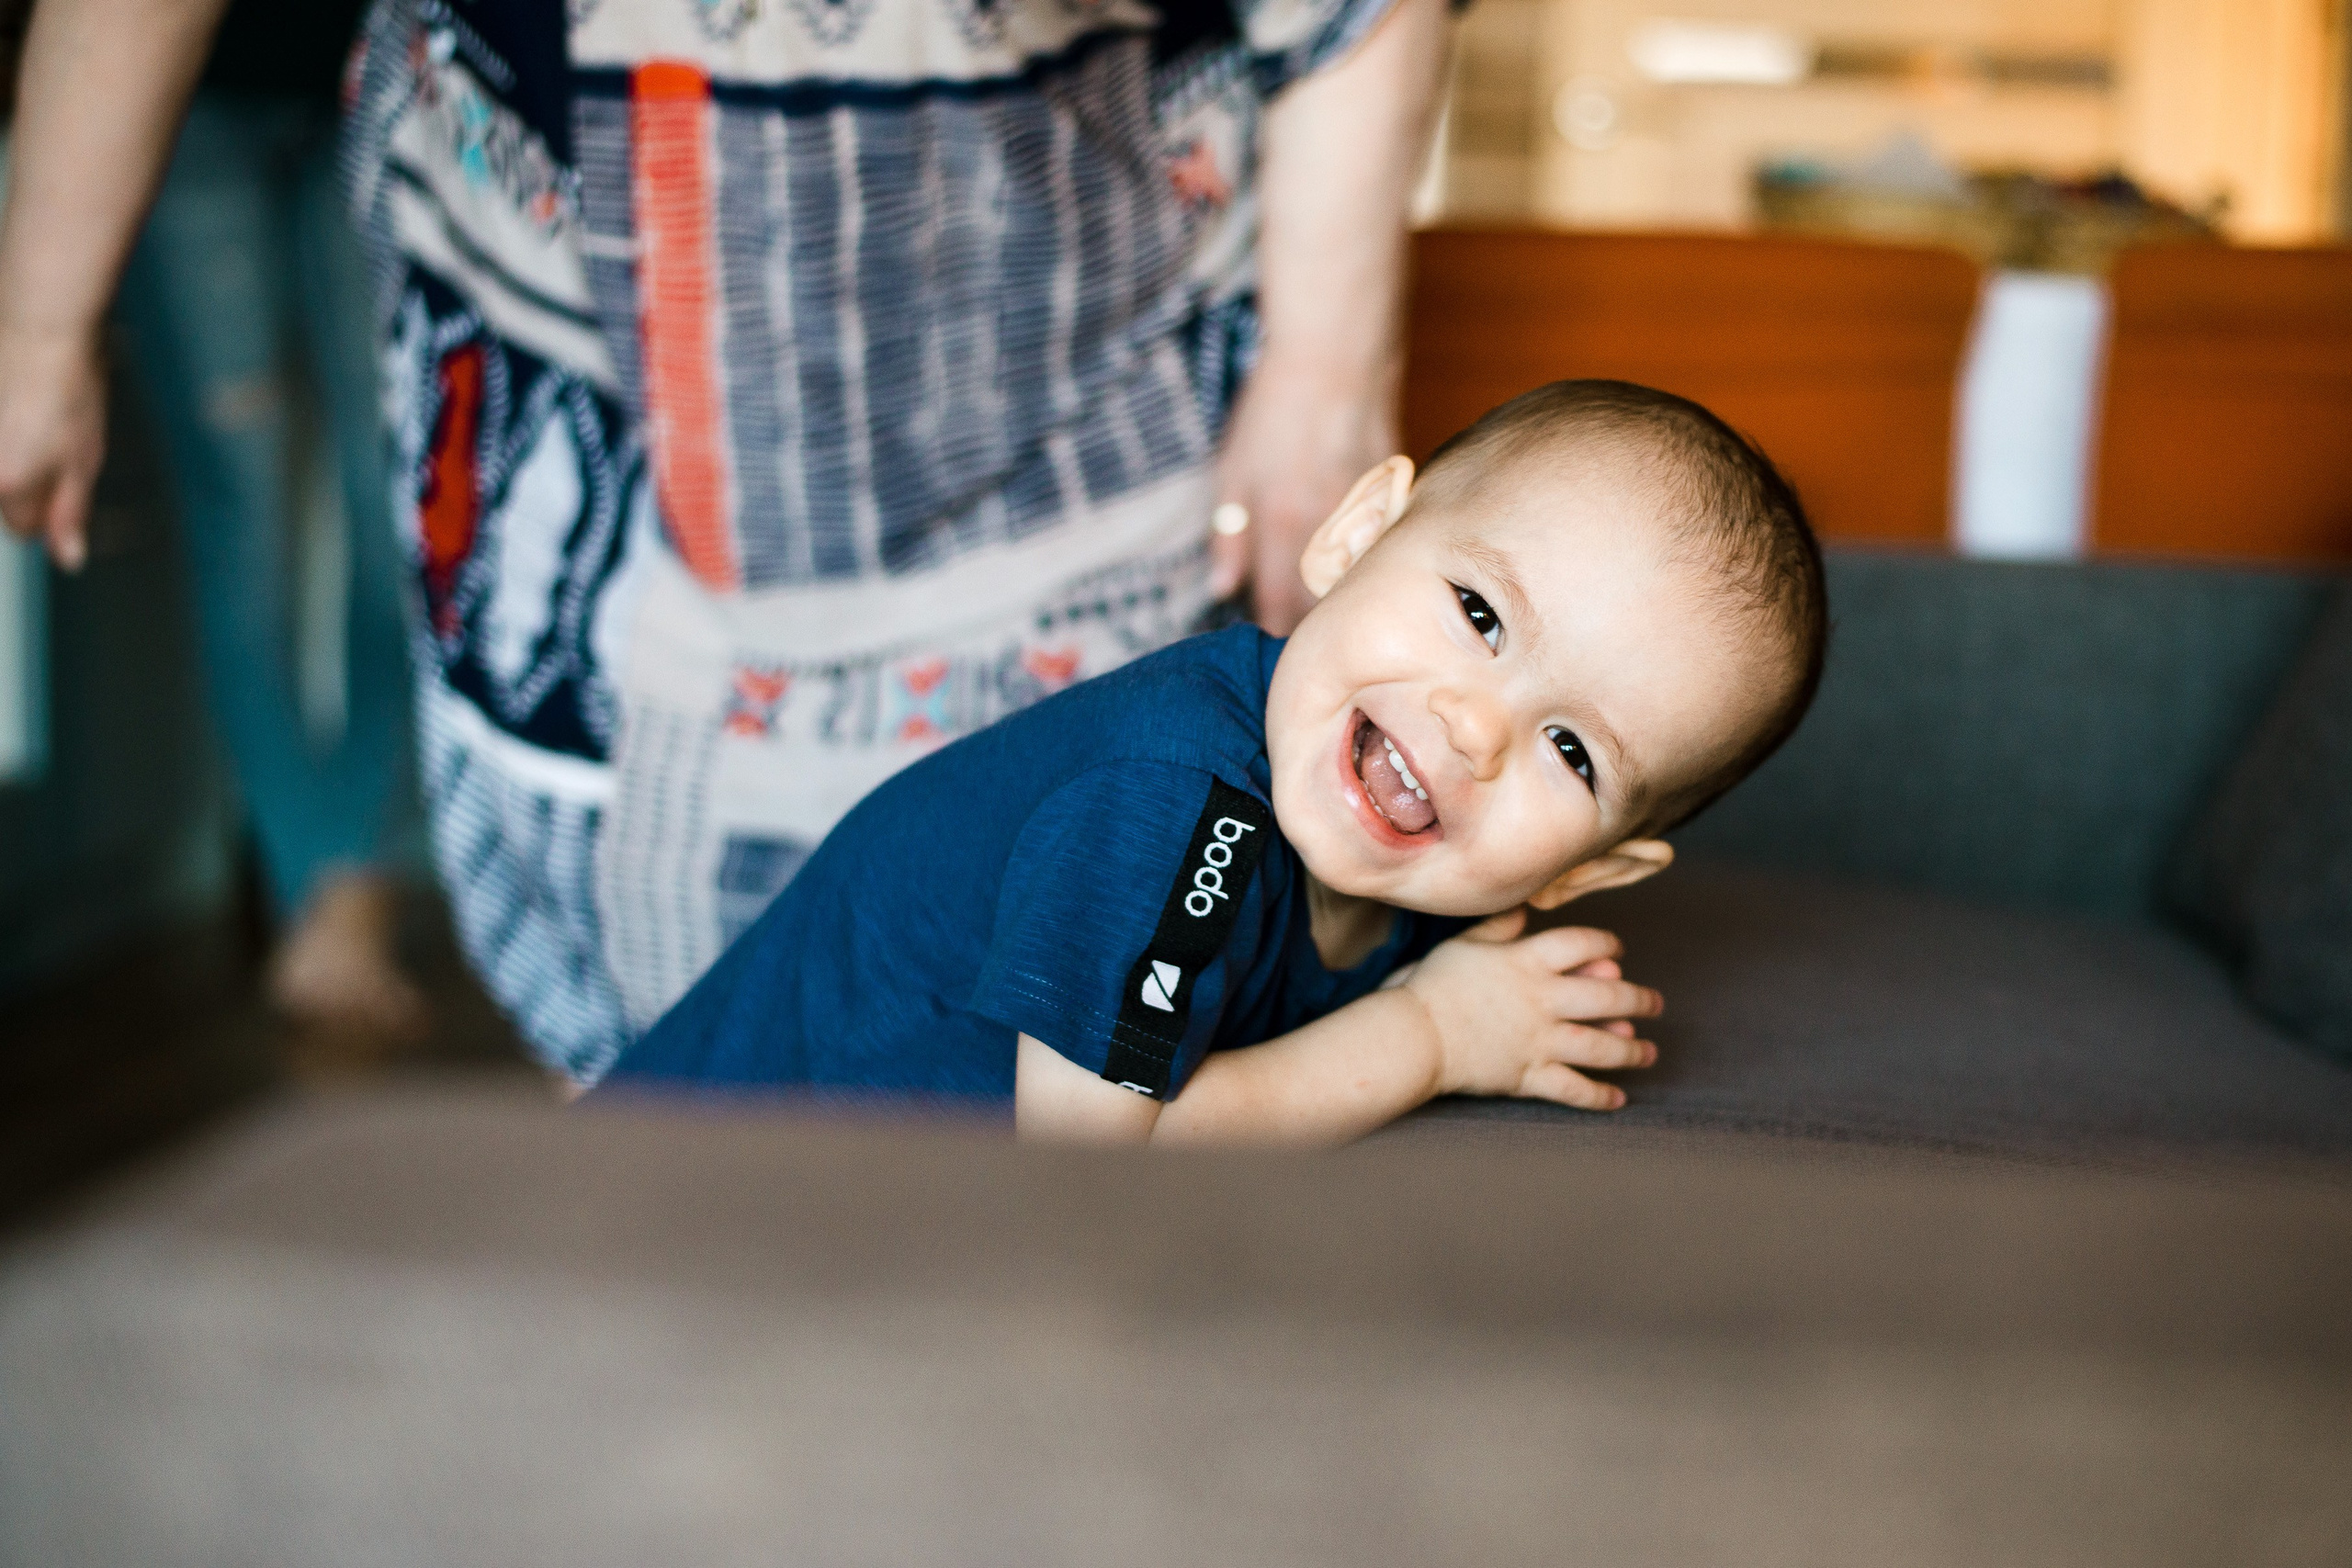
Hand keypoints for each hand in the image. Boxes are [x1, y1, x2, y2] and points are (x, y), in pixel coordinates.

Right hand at [0, 322, 107, 570]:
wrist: (41, 327)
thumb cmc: (70, 388)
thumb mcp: (84, 458)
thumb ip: (69, 512)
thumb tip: (68, 559)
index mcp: (8, 482)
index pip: (21, 527)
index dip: (46, 512)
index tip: (61, 483)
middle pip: (4, 497)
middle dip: (24, 484)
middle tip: (51, 441)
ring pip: (2, 468)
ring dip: (13, 456)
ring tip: (37, 421)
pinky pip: (1, 441)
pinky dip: (10, 436)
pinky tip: (20, 410)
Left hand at [1210, 357, 1398, 634]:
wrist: (1335, 357)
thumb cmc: (1275, 413)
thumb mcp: (1232, 470)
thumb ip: (1227, 536)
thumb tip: (1221, 589)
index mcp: (1282, 528)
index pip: (1280, 609)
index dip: (1277, 639)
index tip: (1275, 661)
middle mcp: (1330, 531)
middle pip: (1327, 608)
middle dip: (1316, 635)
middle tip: (1310, 655)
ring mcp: (1369, 518)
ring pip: (1362, 585)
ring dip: (1350, 606)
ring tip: (1343, 622)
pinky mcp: (1398, 501)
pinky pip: (1388, 550)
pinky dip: (1378, 566)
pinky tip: (1375, 574)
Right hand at [1402, 908, 1662, 1110]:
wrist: (1411, 1034)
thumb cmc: (1432, 984)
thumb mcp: (1465, 943)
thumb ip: (1499, 926)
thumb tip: (1525, 911)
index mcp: (1528, 960)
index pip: (1583, 944)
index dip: (1607, 945)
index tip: (1618, 952)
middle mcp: (1543, 999)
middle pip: (1606, 996)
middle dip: (1638, 1000)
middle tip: (1656, 1004)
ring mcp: (1539, 1040)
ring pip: (1600, 1045)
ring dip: (1630, 1050)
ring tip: (1649, 1053)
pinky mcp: (1528, 1075)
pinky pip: (1572, 1088)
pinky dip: (1598, 1096)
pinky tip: (1618, 1100)